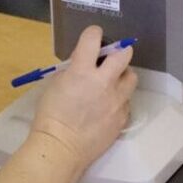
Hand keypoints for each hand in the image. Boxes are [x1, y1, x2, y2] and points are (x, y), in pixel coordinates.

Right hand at [31, 26, 137, 170]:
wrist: (61, 148)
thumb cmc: (51, 116)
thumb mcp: (56, 84)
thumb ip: (72, 70)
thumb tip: (82, 62)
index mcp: (82, 71)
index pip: (93, 38)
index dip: (94, 33)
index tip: (93, 36)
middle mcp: (104, 82)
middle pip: (124, 54)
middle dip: (118, 52)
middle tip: (110, 58)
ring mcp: (117, 100)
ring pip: (131, 77)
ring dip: (122, 75)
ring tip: (111, 83)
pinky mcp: (122, 117)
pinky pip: (127, 101)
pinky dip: (119, 99)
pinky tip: (108, 106)